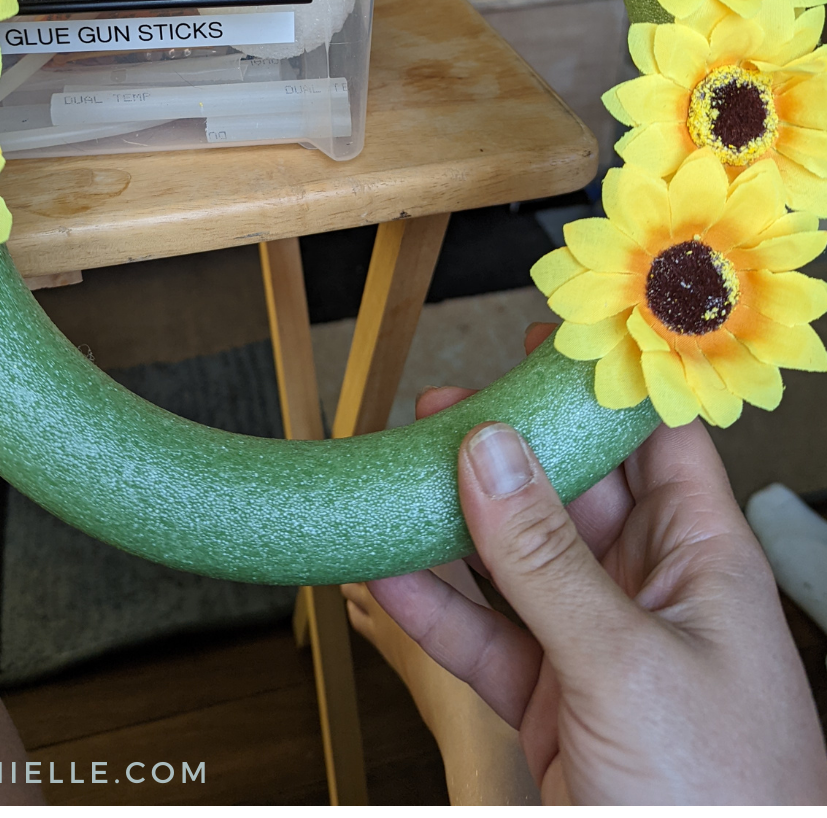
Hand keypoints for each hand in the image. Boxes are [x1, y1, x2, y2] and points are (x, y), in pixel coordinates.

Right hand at [365, 326, 826, 804]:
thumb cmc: (724, 809)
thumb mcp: (629, 669)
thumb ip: (547, 560)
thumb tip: (490, 455)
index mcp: (703, 565)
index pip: (656, 441)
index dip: (604, 385)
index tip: (543, 338)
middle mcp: (650, 596)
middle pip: (569, 491)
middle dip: (505, 447)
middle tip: (441, 407)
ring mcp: (595, 651)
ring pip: (513, 561)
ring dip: (453, 521)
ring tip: (397, 470)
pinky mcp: (547, 707)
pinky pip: (479, 635)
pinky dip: (429, 605)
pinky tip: (384, 569)